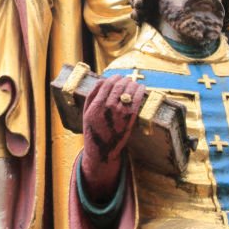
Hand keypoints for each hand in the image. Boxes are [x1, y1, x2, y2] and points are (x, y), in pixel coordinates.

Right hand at [81, 75, 145, 201]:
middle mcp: (107, 108)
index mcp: (94, 106)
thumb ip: (92, 96)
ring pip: (128, 90)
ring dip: (132, 83)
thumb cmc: (94, 130)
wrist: (102, 151)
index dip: (112, 78)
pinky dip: (140, 91)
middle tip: (127, 79)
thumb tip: (102, 80)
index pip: (105, 84)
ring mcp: (120, 113)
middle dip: (123, 80)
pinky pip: (137, 99)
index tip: (117, 77)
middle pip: (118, 85)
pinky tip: (141, 88)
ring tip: (134, 83)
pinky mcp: (130, 118)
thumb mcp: (86, 113)